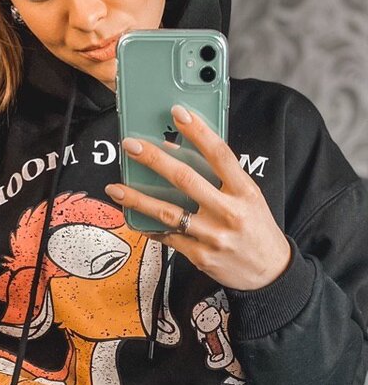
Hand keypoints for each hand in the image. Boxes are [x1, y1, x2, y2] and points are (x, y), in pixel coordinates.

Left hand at [104, 104, 291, 290]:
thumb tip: (180, 152)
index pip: (220, 154)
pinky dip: (148, 226)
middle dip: (154, 160)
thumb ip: (220, 178)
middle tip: (131, 146)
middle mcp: (229, 212)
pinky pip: (167, 238)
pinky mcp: (199, 256)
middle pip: (186, 179)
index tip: (178, 113)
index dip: (198, 131)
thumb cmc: (255, 226)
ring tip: (115, 188)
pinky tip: (131, 217)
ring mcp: (213, 236)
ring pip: (168, 212)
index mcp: (245, 191)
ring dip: (137, 199)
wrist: (269, 271)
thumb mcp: (248, 197)